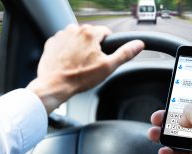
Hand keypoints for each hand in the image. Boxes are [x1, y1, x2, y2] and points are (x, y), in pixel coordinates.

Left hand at [27, 24, 143, 113]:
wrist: (54, 85)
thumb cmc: (80, 77)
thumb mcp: (108, 67)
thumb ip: (125, 53)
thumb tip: (138, 45)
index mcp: (89, 33)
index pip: (106, 33)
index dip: (107, 46)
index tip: (102, 57)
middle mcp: (74, 29)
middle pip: (91, 36)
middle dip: (93, 47)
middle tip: (90, 64)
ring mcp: (61, 35)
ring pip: (77, 39)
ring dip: (80, 48)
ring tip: (78, 64)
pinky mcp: (52, 42)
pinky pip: (65, 43)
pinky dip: (67, 51)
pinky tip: (68, 63)